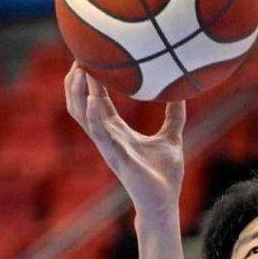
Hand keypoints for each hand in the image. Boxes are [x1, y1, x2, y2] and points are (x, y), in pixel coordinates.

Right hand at [64, 64, 185, 216]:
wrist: (165, 203)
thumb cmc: (165, 175)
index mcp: (117, 131)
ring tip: (80, 70)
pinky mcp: (115, 157)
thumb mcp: (171, 138)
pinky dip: (93, 115)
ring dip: (78, 92)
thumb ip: (174, 115)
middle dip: (75, 81)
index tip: (89, 57)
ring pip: (82, 115)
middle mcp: (107, 137)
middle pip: (80, 104)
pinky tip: (93, 98)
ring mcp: (108, 147)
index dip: (90, 79)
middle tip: (78, 55)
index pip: (96, 100)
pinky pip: (99, 133)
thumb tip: (182, 92)